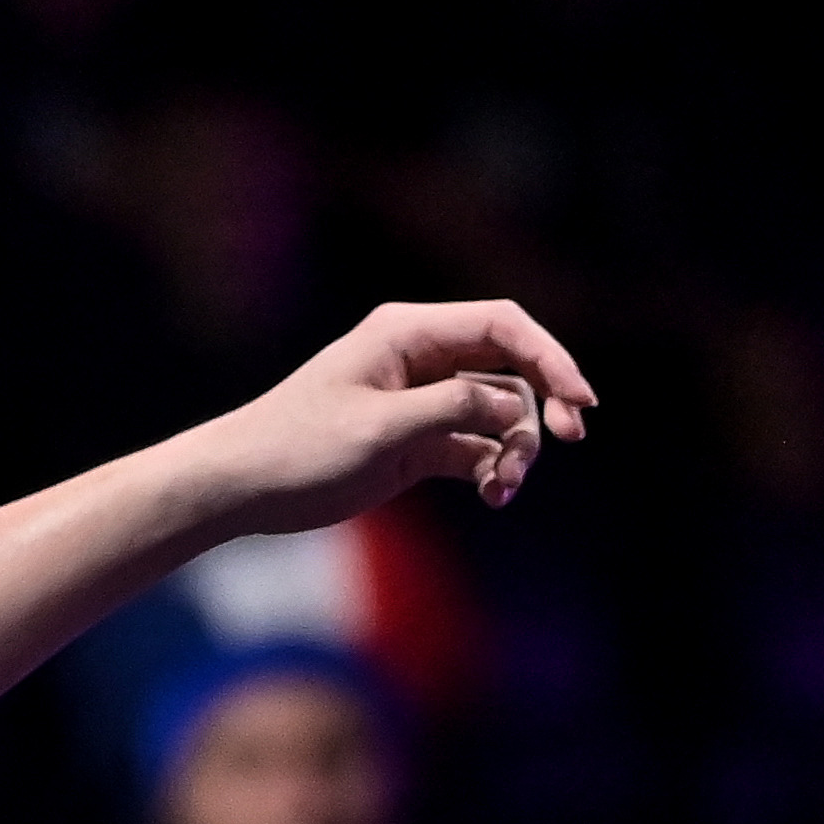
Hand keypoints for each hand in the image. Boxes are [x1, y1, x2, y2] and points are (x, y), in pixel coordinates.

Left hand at [191, 300, 596, 534]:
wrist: (242, 487)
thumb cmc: (297, 449)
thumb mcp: (380, 428)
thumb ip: (452, 409)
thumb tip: (513, 407)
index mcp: (408, 332)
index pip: (502, 326)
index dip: (552, 357)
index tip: (581, 404)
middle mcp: (420, 358)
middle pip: (511, 367)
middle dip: (541, 404)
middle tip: (566, 442)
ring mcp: (420, 401)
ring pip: (498, 413)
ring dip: (514, 449)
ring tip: (502, 490)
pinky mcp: (416, 442)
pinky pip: (476, 447)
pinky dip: (491, 469)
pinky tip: (492, 496)